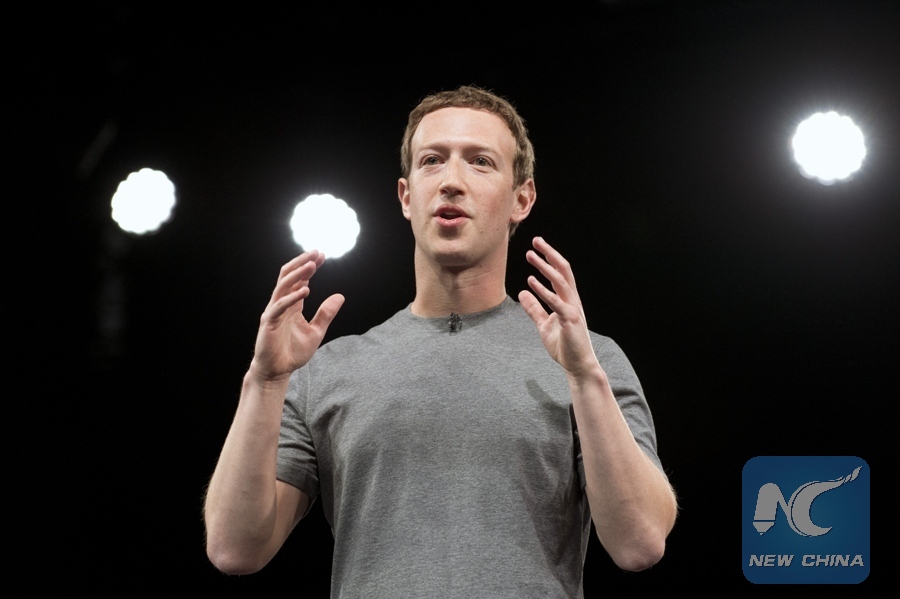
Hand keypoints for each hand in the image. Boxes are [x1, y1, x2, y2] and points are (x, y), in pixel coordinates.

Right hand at [248, 250, 344, 382]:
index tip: (322, 255)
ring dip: (298, 274)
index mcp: (292, 304)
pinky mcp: (269, 323)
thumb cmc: (293, 352)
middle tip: (317, 253)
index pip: (300, 279)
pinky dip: (292, 297)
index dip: (310, 266)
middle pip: (288, 276)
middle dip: (302, 263)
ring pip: (283, 286)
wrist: (277, 371)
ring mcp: (274, 311)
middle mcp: (281, 303)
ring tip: (312, 265)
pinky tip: (305, 290)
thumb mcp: (316, 332)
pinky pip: (279, 306)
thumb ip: (326, 314)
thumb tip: (340, 296)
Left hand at [518, 237, 599, 378]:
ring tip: (530, 255)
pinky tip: (531, 282)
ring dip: (545, 267)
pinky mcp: (569, 320)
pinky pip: (556, 302)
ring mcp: (572, 309)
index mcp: (567, 300)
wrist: (577, 365)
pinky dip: (543, 290)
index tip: (537, 247)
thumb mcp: (543, 324)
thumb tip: (522, 293)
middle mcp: (572, 300)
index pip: (560, 274)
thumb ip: (534, 308)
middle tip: (536, 240)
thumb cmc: (564, 345)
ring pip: (560, 281)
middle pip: (563, 271)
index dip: (549, 259)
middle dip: (550, 254)